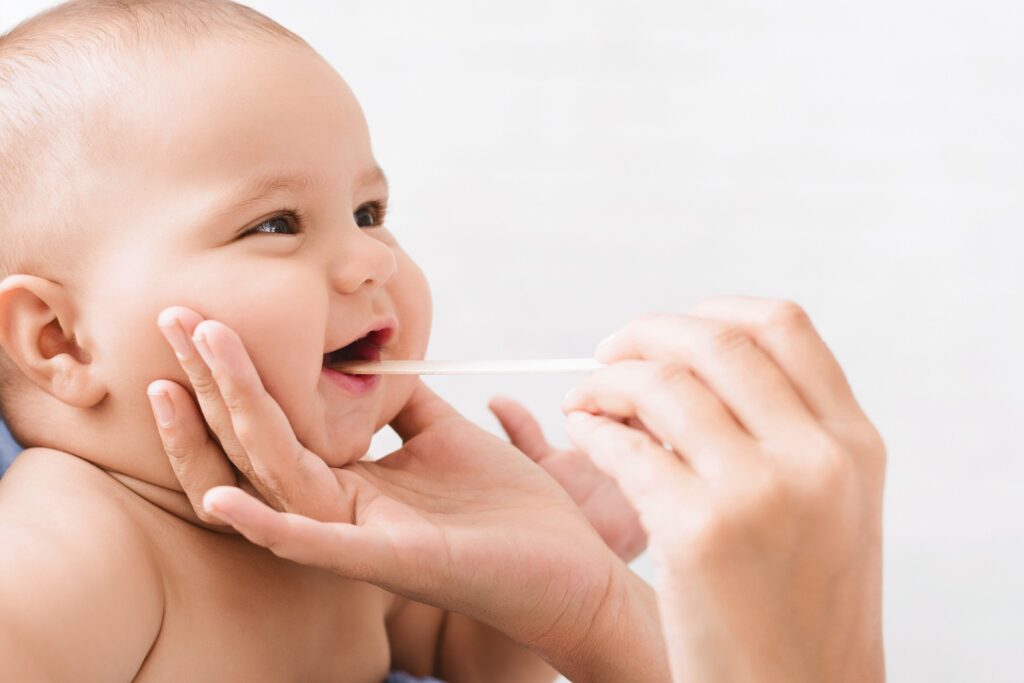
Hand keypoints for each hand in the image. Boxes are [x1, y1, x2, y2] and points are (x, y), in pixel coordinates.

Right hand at [148, 307, 669, 682]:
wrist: (567, 567)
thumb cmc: (508, 509)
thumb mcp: (446, 437)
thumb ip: (401, 405)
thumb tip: (371, 357)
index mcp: (355, 483)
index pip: (279, 424)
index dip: (239, 374)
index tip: (205, 317)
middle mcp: (344, 511)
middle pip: (260, 442)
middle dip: (214, 381)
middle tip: (173, 318)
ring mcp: (362, 538)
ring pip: (276, 478)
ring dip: (230, 426)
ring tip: (180, 376)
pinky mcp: (391, 560)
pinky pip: (317, 545)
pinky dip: (267, 526)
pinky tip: (221, 499)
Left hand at [561, 297, 885, 682]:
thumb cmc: (802, 608)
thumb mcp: (833, 507)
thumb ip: (791, 431)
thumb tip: (702, 363)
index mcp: (853, 443)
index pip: (782, 325)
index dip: (710, 312)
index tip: (668, 333)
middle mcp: (816, 456)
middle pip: (714, 341)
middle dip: (644, 335)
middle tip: (607, 354)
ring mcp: (758, 492)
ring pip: (661, 384)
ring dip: (606, 380)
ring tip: (586, 399)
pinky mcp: (699, 533)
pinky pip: (626, 446)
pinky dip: (592, 426)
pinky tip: (583, 431)